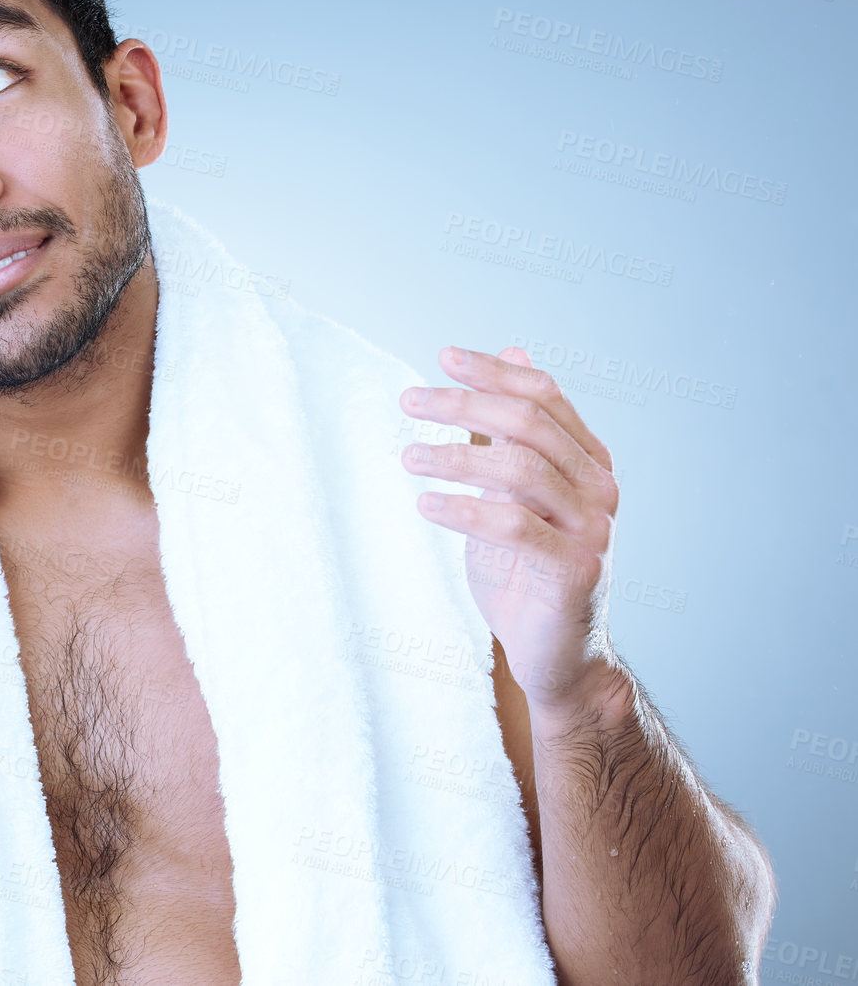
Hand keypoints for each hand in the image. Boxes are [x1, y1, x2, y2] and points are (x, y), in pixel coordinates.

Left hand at [399, 345, 622, 715]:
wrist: (557, 656)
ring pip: (520, 469)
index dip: (494, 372)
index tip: (442, 357)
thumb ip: (513, 432)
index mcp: (588, 461)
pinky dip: (463, 509)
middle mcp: (599, 488)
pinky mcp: (574, 570)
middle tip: (409, 400)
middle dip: (464, 404)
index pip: (544, 397)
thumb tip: (514, 350)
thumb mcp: (514, 491)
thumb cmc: (526, 571)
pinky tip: (425, 505)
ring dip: (454, 456)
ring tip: (407, 457)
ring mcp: (593, 529)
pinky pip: (513, 526)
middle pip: (529, 423)